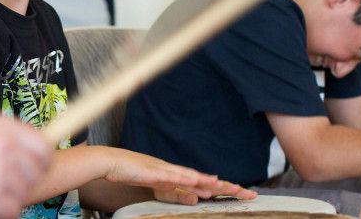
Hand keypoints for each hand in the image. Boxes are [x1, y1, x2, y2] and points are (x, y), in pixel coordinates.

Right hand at [0, 112, 51, 218]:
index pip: (42, 147)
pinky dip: (5, 210)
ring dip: (12, 194)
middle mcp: (6, 151)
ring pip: (23, 191)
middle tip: (11, 180)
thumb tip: (31, 141)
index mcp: (6, 131)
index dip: (43, 159)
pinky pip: (12, 208)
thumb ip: (9, 131)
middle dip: (26, 178)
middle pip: (35, 171)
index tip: (38, 165)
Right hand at [103, 148, 255, 204]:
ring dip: (209, 182)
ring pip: (192, 177)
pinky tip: (194, 181)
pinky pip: (170, 176)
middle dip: (227, 187)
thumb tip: (197, 197)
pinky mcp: (153, 171)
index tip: (243, 193)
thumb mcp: (161, 187)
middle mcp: (177, 171)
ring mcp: (166, 170)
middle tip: (247, 193)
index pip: (207, 184)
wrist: (113, 162)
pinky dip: (183, 179)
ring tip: (227, 187)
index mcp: (179, 176)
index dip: (225, 188)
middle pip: (206, 180)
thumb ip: (178, 191)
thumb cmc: (135, 173)